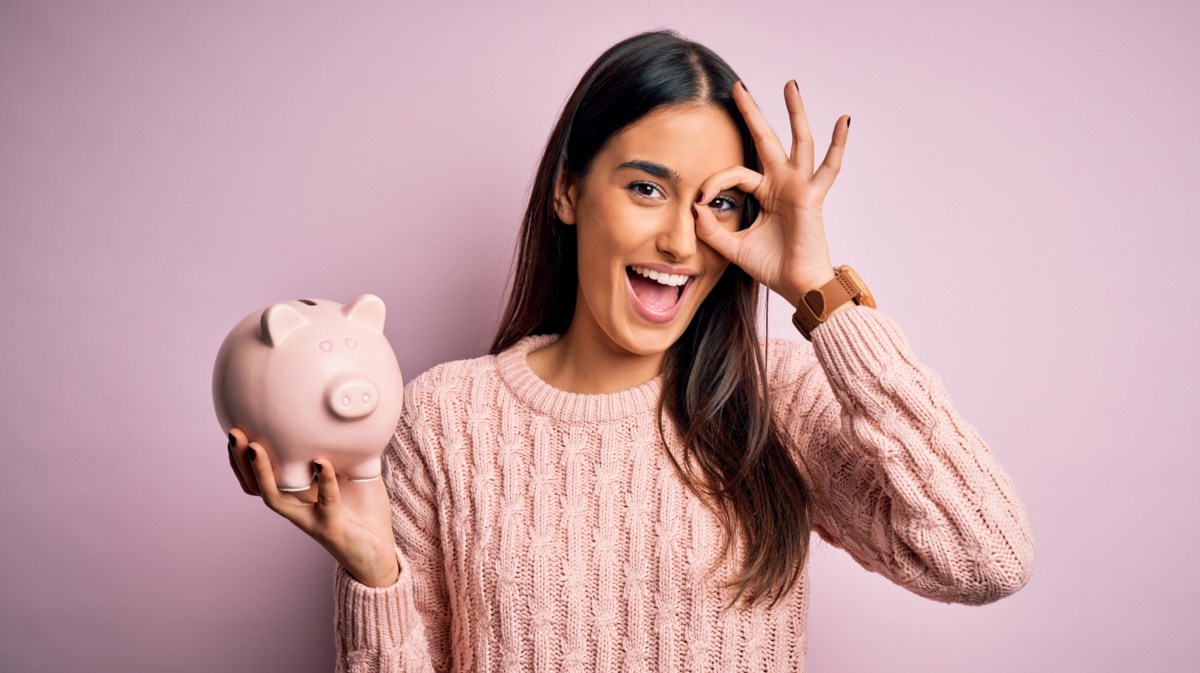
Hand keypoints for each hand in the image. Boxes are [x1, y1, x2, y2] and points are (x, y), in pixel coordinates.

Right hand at [226, 428, 399, 587]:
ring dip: (263, 473)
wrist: (379, 554)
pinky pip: (326, 503)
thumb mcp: (353, 474)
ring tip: (256, 447)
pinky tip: (321, 463)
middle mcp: (296, 508)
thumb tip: (345, 417)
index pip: (258, 478)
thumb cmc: (363, 513)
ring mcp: (311, 519)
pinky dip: (325, 482)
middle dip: (240, 461)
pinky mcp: (332, 528)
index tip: (236, 429)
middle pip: (255, 487)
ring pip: (275, 499)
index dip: (242, 459)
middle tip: (235, 434)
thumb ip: (345, 451)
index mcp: (297, 495)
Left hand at [695, 80, 849, 309]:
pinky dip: (838, 143)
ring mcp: (799, 186)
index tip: (700, 201)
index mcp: (765, 193)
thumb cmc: (772, 267)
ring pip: (798, 141)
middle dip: (752, 113)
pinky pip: (829, 167)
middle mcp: (782, 184)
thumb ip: (711, 230)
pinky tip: (844, 119)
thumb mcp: (732, 247)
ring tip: (790, 84)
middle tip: (738, 87)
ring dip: (794, 112)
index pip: (735, 173)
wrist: (796, 286)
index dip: (715, 183)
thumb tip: (695, 208)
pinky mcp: (812, 195)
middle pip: (765, 140)